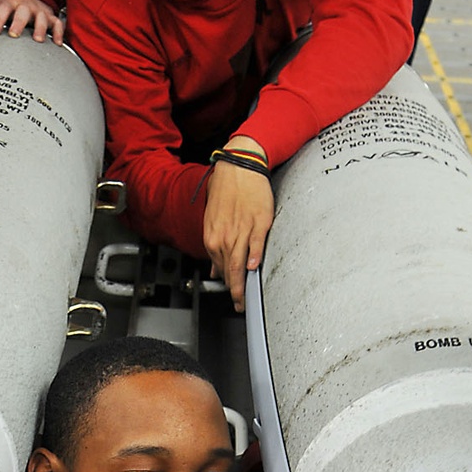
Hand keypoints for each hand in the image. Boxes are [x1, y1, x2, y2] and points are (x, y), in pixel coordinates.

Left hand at [0, 0, 63, 44]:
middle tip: (14, 34)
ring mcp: (39, 11)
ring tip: (38, 40)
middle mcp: (25, 6)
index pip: (2, 9)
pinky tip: (57, 44)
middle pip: (23, 12)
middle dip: (18, 22)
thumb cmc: (8, 5)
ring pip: (42, 17)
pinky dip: (58, 33)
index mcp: (9, 2)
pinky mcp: (51, 17)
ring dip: (41, 28)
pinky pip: (57, 24)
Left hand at [203, 135, 273, 310]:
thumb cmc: (228, 189)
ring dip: (242, 283)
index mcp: (213, 236)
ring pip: (239, 262)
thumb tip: (215, 268)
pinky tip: (254, 267)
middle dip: (234, 291)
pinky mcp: (259, 222)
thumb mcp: (214, 218)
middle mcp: (224, 235)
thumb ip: (216, 246)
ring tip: (245, 298)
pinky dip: (253, 256)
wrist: (240, 165)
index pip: (219, 268)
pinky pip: (255, 243)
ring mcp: (242, 229)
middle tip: (239, 305)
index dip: (226, 285)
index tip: (232, 296)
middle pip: (229, 270)